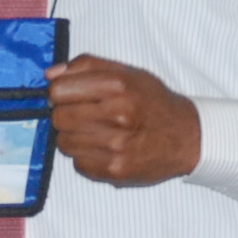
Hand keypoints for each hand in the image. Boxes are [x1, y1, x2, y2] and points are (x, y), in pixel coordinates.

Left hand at [47, 54, 200, 185]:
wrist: (187, 136)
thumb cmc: (153, 102)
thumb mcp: (126, 72)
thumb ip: (86, 66)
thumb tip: (49, 76)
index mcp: (117, 86)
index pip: (58, 91)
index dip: (60, 94)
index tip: (69, 97)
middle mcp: (118, 115)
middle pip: (59, 118)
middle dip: (66, 116)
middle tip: (85, 116)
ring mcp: (117, 146)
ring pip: (64, 143)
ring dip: (75, 138)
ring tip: (97, 132)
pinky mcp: (116, 170)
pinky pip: (78, 164)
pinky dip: (86, 156)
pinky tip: (104, 149)